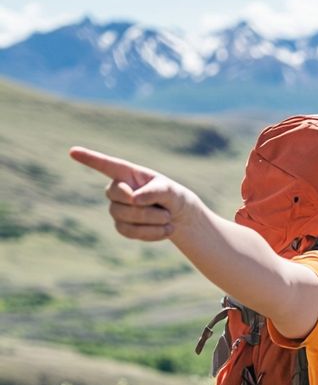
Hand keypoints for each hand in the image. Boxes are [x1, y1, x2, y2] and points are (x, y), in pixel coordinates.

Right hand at [69, 147, 198, 240]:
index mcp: (128, 174)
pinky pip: (129, 232)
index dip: (89, 159)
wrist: (179, 217)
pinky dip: (150, 233)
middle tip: (166, 210)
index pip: (105, 165)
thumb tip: (134, 200)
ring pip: (123, 217)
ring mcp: (117, 209)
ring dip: (151, 220)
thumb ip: (154, 191)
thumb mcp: (170, 190)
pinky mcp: (122, 226)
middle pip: (117, 196)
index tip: (72, 151)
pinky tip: (166, 229)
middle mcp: (118, 190)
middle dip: (143, 207)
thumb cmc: (173, 196)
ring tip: (168, 218)